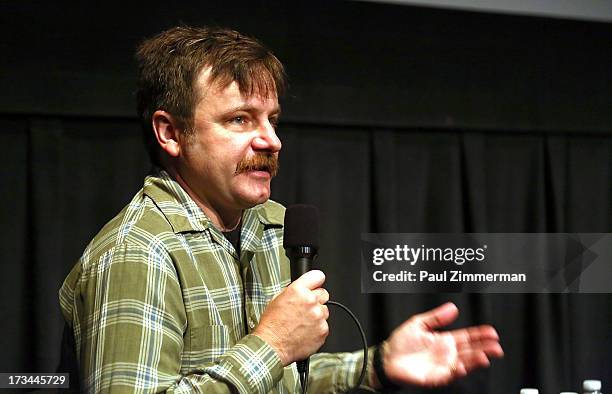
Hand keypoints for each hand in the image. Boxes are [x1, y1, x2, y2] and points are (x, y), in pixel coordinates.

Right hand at [253, 270, 329, 365]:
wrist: (272, 346)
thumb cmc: (272, 325)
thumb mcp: (277, 299)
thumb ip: (295, 291)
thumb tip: (304, 289)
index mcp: (298, 290)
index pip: (318, 276)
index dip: (317, 281)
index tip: (316, 285)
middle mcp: (310, 301)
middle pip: (324, 293)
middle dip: (316, 299)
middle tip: (305, 308)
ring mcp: (318, 316)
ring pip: (325, 310)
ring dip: (317, 315)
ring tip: (303, 323)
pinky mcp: (323, 330)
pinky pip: (324, 325)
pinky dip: (317, 328)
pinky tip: (305, 331)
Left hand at [379, 302, 503, 387]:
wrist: (386, 358)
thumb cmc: (401, 343)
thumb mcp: (419, 323)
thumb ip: (437, 317)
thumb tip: (453, 307)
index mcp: (445, 340)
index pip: (467, 337)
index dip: (480, 335)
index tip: (492, 332)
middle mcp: (447, 354)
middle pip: (470, 351)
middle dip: (485, 349)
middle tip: (496, 346)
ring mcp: (442, 366)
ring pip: (463, 364)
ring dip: (475, 361)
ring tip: (485, 356)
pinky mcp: (435, 377)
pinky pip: (448, 375)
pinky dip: (456, 371)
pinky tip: (462, 366)